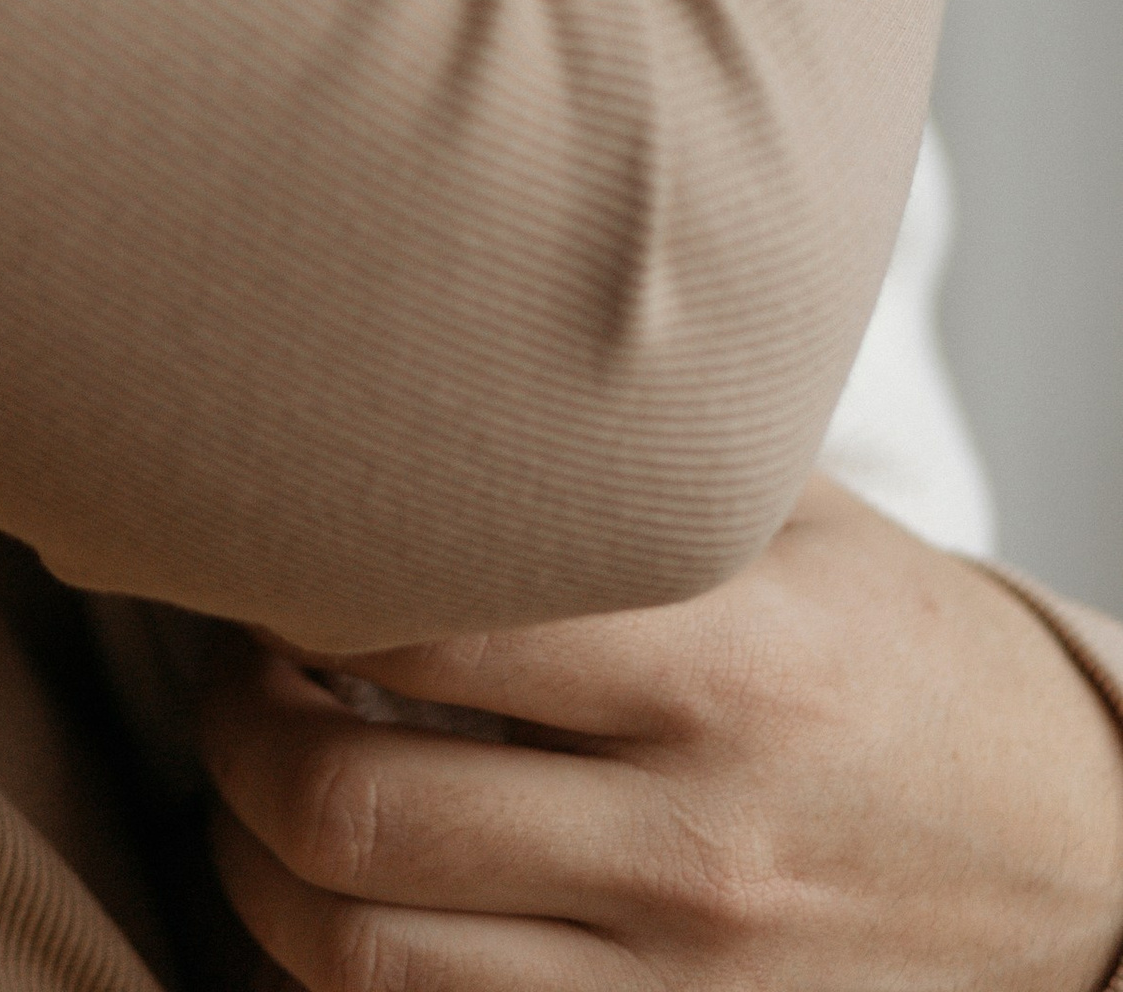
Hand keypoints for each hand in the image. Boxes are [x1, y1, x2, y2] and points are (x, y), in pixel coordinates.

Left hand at [200, 478, 1122, 988]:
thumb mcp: (790, 520)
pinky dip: (344, 969)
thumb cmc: (897, 650)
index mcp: (729, 661)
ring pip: (364, 956)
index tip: (270, 541)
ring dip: (255, 867)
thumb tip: (414, 343)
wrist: (1078, 856)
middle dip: (234, 730)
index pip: (421, 618)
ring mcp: (681, 978)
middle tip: (237, 667)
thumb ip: (623, 453)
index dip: (292, 576)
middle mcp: (698, 835)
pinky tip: (341, 891)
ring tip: (261, 787)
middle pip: (351, 805)